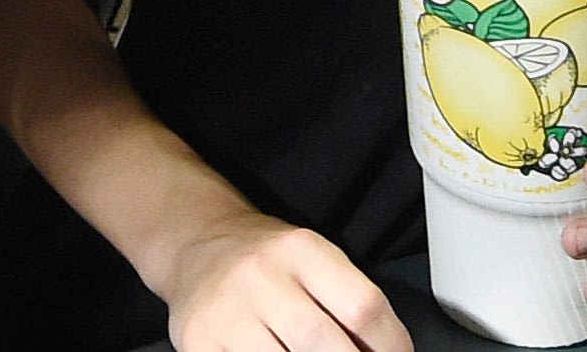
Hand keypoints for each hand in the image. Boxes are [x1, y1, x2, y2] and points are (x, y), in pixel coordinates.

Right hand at [160, 210, 408, 351]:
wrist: (196, 245)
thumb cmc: (266, 261)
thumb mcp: (311, 260)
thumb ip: (346, 302)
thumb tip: (384, 350)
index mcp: (302, 249)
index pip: (362, 306)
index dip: (390, 345)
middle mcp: (262, 275)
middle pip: (325, 344)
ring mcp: (226, 310)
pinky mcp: (199, 340)